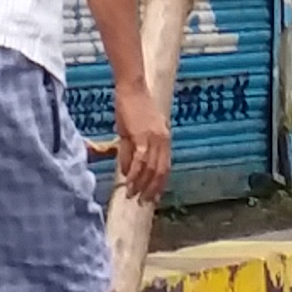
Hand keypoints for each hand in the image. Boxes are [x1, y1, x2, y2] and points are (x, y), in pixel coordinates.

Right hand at [111, 82, 172, 203]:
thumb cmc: (132, 107)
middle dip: (151, 189)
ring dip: (140, 185)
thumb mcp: (134, 131)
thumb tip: (126, 171)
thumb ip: (131, 151)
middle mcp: (163, 141)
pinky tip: (127, 182)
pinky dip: (134, 174)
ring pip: (150, 169)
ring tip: (132, 196)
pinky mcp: (143, 136)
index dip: (160, 184)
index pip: (165, 167)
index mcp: (165, 139)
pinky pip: (140, 161)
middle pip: (160, 172)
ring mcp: (154, 139)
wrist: (131, 89)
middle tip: (143, 203)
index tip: (154, 197)